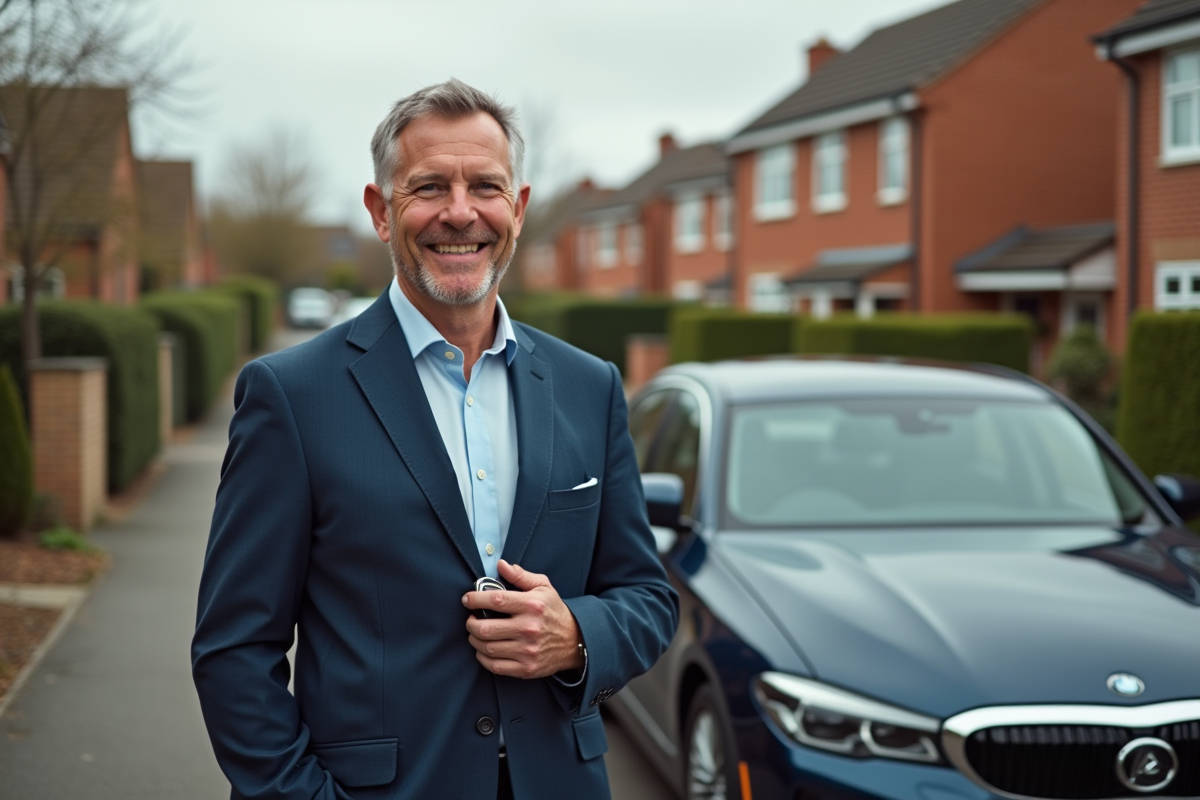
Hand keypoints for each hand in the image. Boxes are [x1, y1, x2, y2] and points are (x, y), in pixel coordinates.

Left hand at [463, 560, 583, 678]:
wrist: (576, 641)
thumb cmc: (555, 611)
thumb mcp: (543, 587)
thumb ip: (521, 576)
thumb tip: (500, 565)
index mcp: (532, 605)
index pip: (496, 600)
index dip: (476, 598)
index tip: (467, 599)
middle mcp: (529, 628)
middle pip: (486, 628)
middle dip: (471, 623)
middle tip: (471, 620)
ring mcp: (527, 650)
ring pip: (487, 647)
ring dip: (475, 640)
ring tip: (476, 634)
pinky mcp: (526, 668)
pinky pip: (495, 665)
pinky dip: (483, 658)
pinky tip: (483, 650)